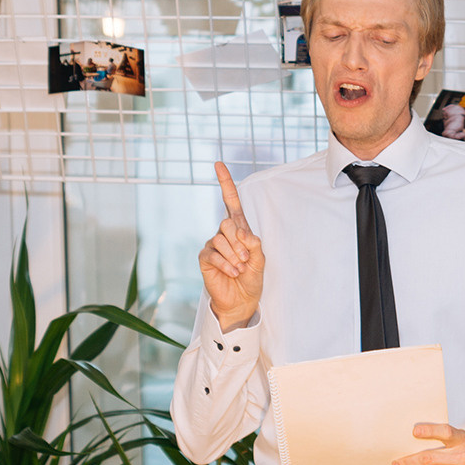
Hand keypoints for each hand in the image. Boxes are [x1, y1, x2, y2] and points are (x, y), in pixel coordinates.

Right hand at [198, 162, 263, 330]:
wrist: (241, 300)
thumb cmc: (251, 278)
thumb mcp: (260, 260)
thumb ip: (254, 244)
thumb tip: (242, 232)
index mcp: (239, 229)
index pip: (231, 201)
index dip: (225, 183)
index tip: (218, 164)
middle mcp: (224, 233)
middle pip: (228, 223)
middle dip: (239, 243)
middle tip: (245, 260)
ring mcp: (212, 244)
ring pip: (221, 239)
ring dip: (234, 256)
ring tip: (239, 269)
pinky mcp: (205, 257)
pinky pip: (213, 254)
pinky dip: (225, 264)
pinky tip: (231, 272)